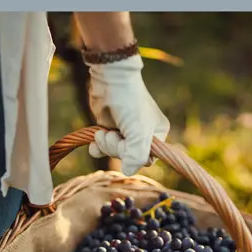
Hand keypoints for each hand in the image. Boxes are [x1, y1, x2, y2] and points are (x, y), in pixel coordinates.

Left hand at [86, 54, 169, 175]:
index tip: (125, 141)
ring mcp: (125, 133)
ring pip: (114, 154)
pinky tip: (94, 141)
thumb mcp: (138, 130)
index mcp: (157, 134)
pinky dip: (97, 147)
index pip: (146, 159)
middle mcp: (143, 135)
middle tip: (111, 135)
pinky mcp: (109, 130)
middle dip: (116, 149)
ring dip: (105, 146)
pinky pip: (103, 149)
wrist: (109, 79)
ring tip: (101, 134)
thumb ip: (137, 154)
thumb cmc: (129, 102)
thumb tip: (129, 171)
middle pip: (129, 157)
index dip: (133, 155)